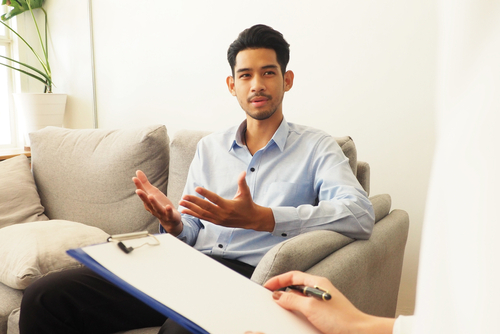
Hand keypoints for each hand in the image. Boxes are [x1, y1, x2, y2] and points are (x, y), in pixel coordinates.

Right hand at [133, 170, 182, 235]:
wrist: (170, 220)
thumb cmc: (160, 204)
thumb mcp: (153, 192)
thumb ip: (145, 183)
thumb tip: (137, 171)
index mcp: (148, 202)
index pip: (143, 193)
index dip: (139, 186)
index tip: (134, 178)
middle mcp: (152, 208)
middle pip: (147, 202)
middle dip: (142, 196)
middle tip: (137, 190)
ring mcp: (161, 213)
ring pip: (157, 208)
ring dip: (153, 202)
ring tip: (151, 196)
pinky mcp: (170, 216)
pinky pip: (169, 214)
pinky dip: (168, 210)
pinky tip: (168, 206)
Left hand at [179, 171, 274, 231]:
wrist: (251, 219)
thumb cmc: (248, 204)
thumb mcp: (246, 193)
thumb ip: (242, 182)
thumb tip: (243, 172)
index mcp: (228, 206)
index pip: (214, 199)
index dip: (205, 193)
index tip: (197, 188)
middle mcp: (222, 213)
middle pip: (205, 207)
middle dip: (193, 202)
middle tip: (184, 197)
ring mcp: (218, 219)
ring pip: (202, 213)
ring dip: (190, 208)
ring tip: (181, 203)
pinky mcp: (216, 222)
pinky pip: (203, 218)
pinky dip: (193, 214)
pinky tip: (185, 211)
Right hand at [261, 271, 394, 333]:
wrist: (357, 332)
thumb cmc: (340, 318)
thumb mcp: (310, 307)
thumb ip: (292, 299)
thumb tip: (278, 296)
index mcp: (317, 282)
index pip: (293, 276)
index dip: (278, 280)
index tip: (267, 287)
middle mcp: (319, 290)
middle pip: (295, 286)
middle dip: (282, 290)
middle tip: (270, 297)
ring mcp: (321, 302)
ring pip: (299, 299)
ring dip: (289, 302)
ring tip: (279, 308)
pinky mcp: (323, 314)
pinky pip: (305, 309)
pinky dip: (296, 311)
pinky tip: (293, 318)